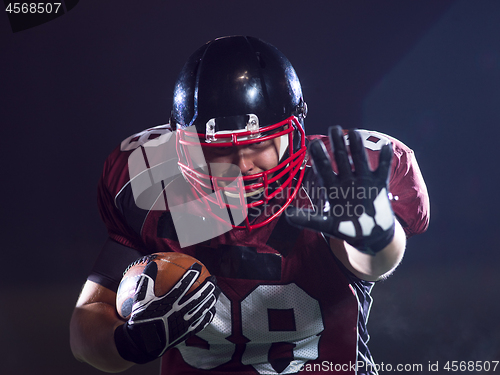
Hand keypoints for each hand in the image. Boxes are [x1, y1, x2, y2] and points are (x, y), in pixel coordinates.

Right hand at [114, 260, 218, 363]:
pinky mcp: (186, 332)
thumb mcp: (140, 298)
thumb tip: (151, 264)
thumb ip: (146, 280)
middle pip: (198, 296)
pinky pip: (200, 323)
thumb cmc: (141, 318)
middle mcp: (179, 311)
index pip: (184, 284)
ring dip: (210, 300)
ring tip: (216, 293)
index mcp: (169, 301)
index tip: (198, 266)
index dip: (192, 274)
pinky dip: (207, 316)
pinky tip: (212, 311)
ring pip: (201, 309)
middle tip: (214, 279)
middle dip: (208, 286)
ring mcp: (184, 322)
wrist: (144, 341)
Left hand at [286, 125, 394, 254]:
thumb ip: (307, 220)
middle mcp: (346, 180)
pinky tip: (386, 146)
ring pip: (359, 160)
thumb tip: (286, 215)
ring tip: (354, 133)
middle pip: (341, 159)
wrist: (369, 235)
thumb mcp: (326, 225)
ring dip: (357, 147)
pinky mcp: (379, 184)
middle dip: (338, 145)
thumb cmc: (345, 228)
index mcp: (332, 188)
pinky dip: (385, 158)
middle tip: (334, 128)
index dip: (320, 157)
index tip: (315, 143)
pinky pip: (382, 169)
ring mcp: (363, 181)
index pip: (324, 169)